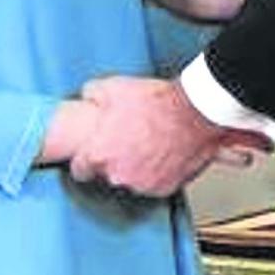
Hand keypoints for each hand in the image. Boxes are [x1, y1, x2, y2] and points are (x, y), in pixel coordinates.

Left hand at [68, 75, 270, 196]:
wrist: (195, 111)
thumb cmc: (158, 102)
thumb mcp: (114, 86)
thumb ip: (93, 95)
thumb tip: (88, 96)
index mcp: (99, 153)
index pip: (79, 169)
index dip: (86, 159)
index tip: (92, 154)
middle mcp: (117, 174)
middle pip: (107, 174)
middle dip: (115, 160)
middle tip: (129, 141)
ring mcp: (141, 185)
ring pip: (131, 180)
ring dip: (137, 166)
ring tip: (149, 144)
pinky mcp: (164, 188)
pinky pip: (154, 183)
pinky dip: (157, 172)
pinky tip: (163, 153)